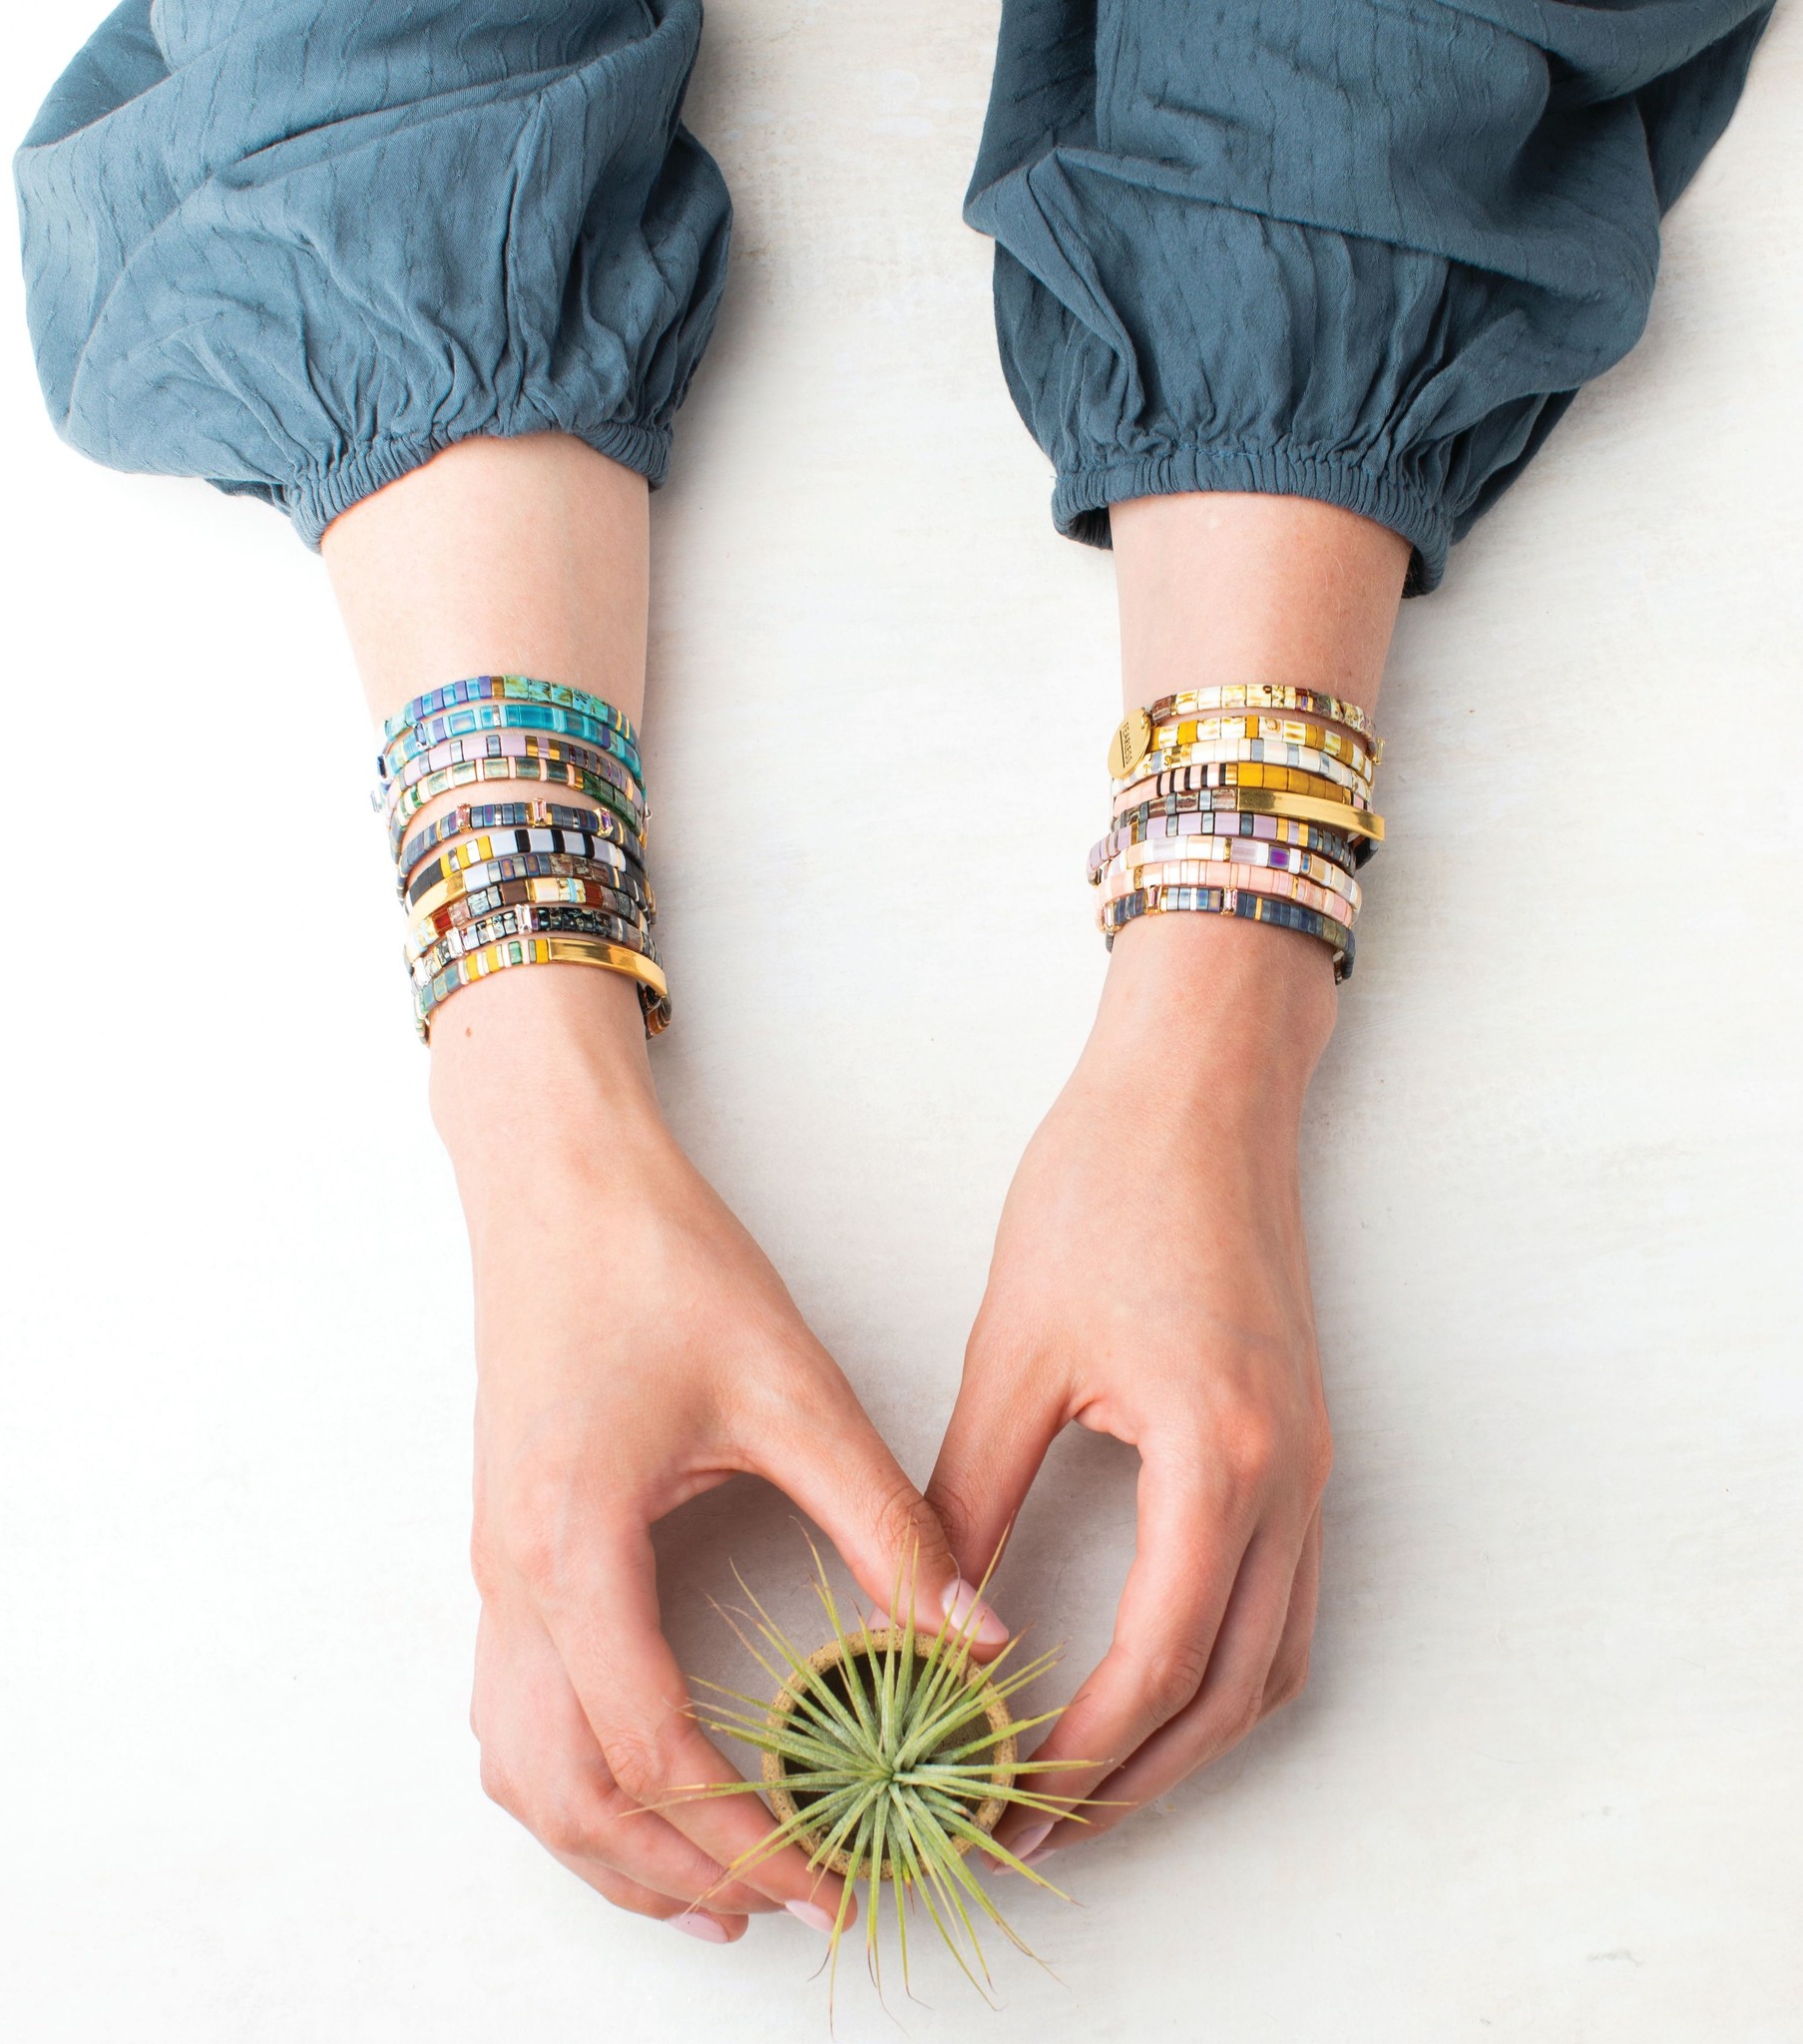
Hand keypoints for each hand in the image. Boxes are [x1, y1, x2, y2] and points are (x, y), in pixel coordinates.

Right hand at [434, 968, 1006, 1939]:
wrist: (559, 1181)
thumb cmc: (659, 1265)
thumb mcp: (790, 1390)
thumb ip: (883, 1521)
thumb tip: (970, 1634)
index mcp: (577, 1546)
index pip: (651, 1751)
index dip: (747, 1836)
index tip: (833, 1880)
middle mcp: (512, 1578)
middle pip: (568, 1794)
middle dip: (676, 1873)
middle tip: (785, 1906)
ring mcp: (493, 1568)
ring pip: (521, 1768)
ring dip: (609, 1844)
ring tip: (715, 1884)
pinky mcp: (504, 1546)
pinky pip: (512, 1711)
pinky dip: (572, 1781)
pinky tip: (640, 1782)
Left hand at [927, 914, 1335, 1865]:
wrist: (1198, 1093)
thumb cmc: (1105, 1192)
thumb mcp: (1016, 1352)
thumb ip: (973, 1493)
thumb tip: (930, 1612)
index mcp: (1215, 1459)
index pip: (1156, 1665)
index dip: (1077, 1757)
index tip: (1002, 1801)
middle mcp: (1287, 1480)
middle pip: (1230, 1694)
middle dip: (1135, 1782)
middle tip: (1037, 1825)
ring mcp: (1310, 1464)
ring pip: (1273, 1662)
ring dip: (1187, 1739)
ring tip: (1086, 1779)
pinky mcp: (1302, 1442)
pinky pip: (1286, 1602)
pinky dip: (1223, 1668)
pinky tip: (1152, 1677)